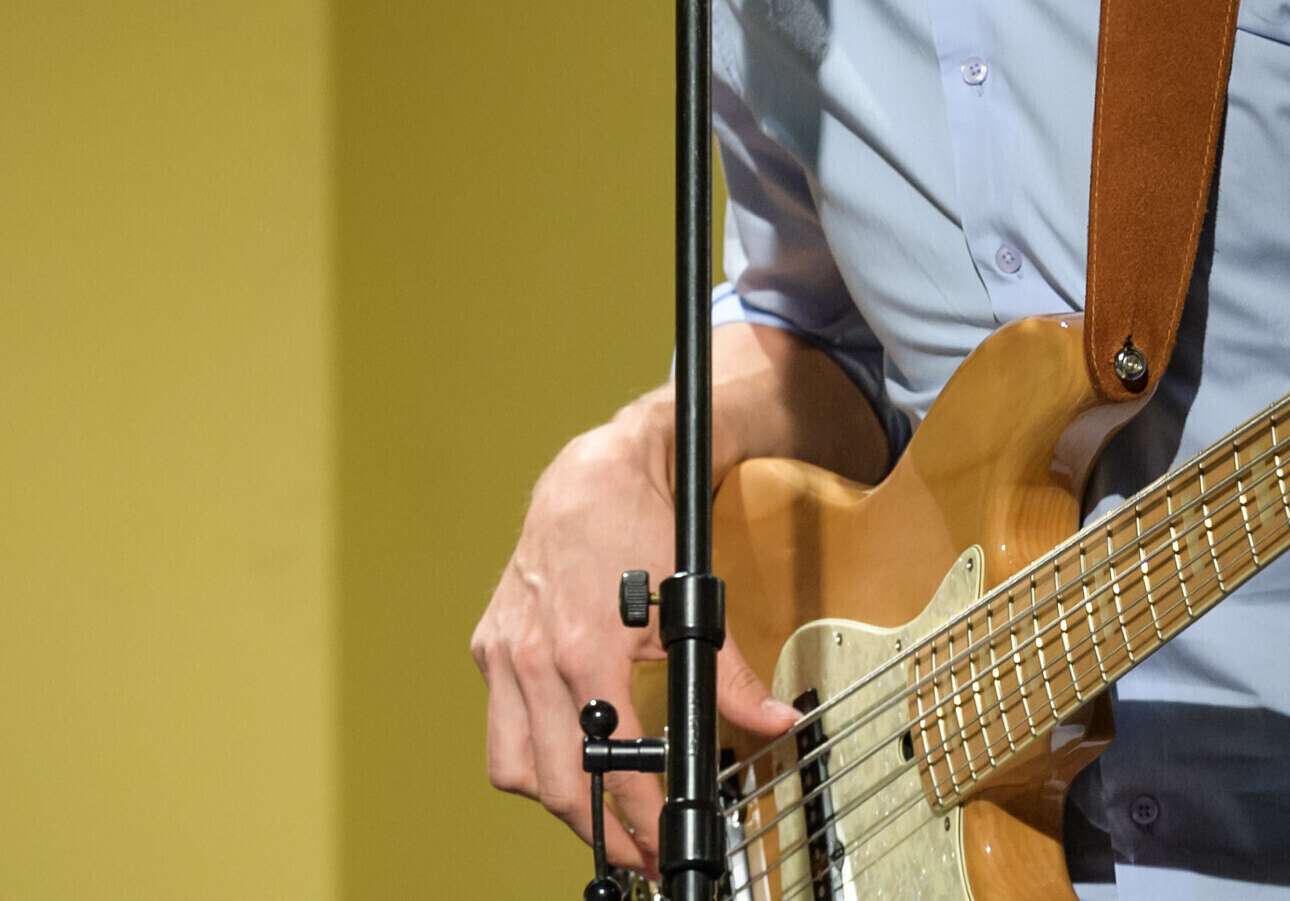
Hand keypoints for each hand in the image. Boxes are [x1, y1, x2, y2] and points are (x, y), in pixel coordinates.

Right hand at [470, 383, 795, 876]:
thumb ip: (728, 675)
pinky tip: (563, 753)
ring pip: (511, 767)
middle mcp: (534, 657)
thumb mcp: (691, 602)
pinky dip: (528, 753)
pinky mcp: (490, 644)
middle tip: (634, 845)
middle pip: (552, 784)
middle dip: (596, 828)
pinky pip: (499, 726)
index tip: (658, 839)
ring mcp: (504, 652)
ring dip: (552, 799)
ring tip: (597, 811)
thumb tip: (772, 721)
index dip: (635, 816)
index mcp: (586, 649)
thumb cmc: (639, 525)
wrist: (596, 470)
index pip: (607, 765)